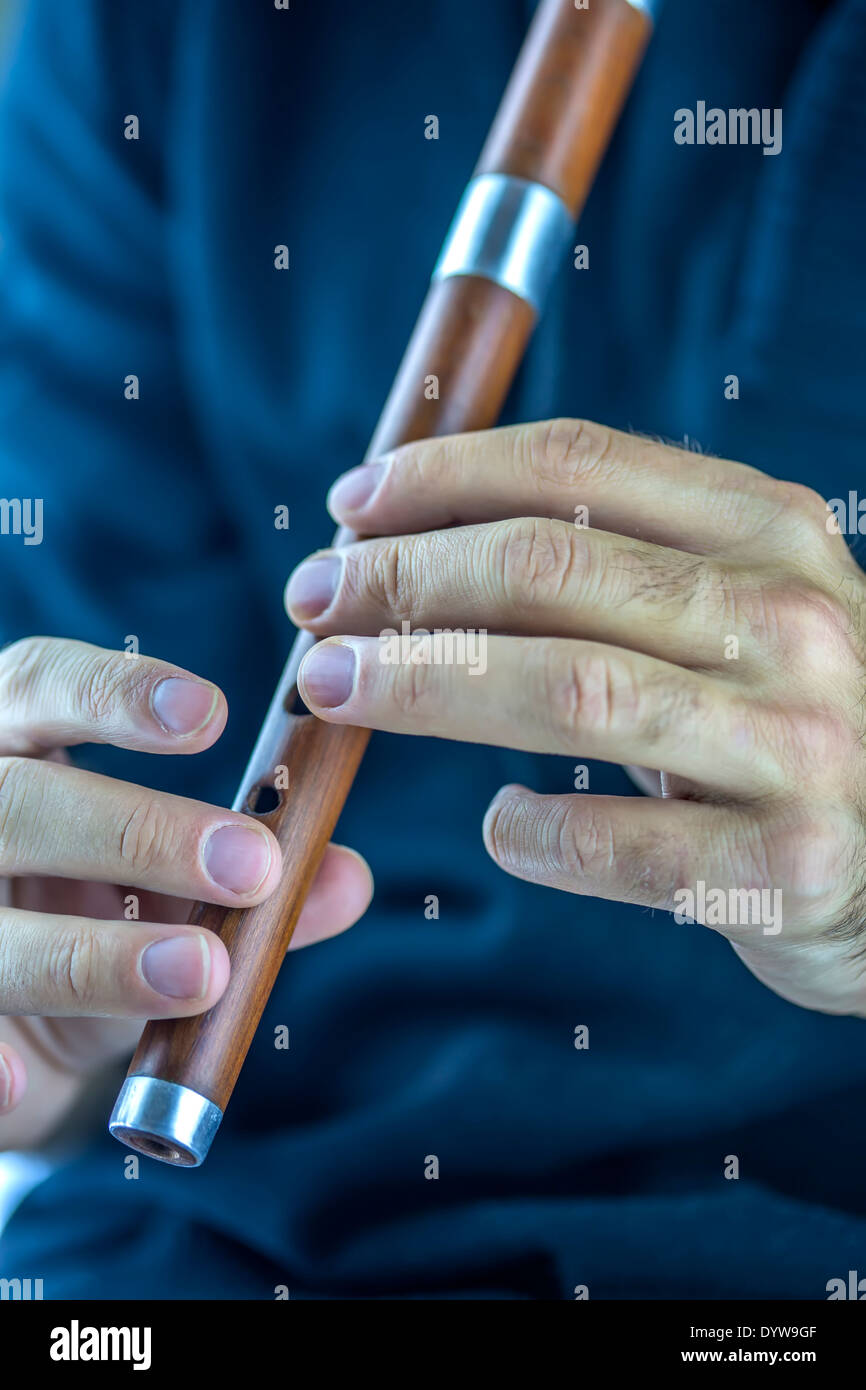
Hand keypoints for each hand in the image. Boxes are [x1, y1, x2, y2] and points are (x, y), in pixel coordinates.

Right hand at [0, 637, 371, 1144]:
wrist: (22, 1030)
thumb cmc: (100, 912)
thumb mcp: (176, 887)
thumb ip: (255, 875)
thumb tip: (345, 878)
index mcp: (13, 744)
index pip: (43, 685)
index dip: (116, 695)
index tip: (213, 716)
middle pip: (20, 802)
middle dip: (137, 831)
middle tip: (253, 867)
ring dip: (93, 956)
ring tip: (201, 974)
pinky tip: (20, 1082)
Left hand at [286, 418, 865, 1017]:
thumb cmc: (790, 722)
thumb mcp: (739, 607)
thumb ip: (618, 564)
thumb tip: (421, 534)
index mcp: (770, 531)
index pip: (580, 466)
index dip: (443, 476)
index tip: (350, 505)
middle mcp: (791, 621)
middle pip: (552, 570)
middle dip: (405, 578)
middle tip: (313, 601)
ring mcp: (796, 743)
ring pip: (571, 690)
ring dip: (427, 683)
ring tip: (336, 688)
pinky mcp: (786, 866)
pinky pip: (616, 847)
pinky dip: (532, 832)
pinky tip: (499, 823)